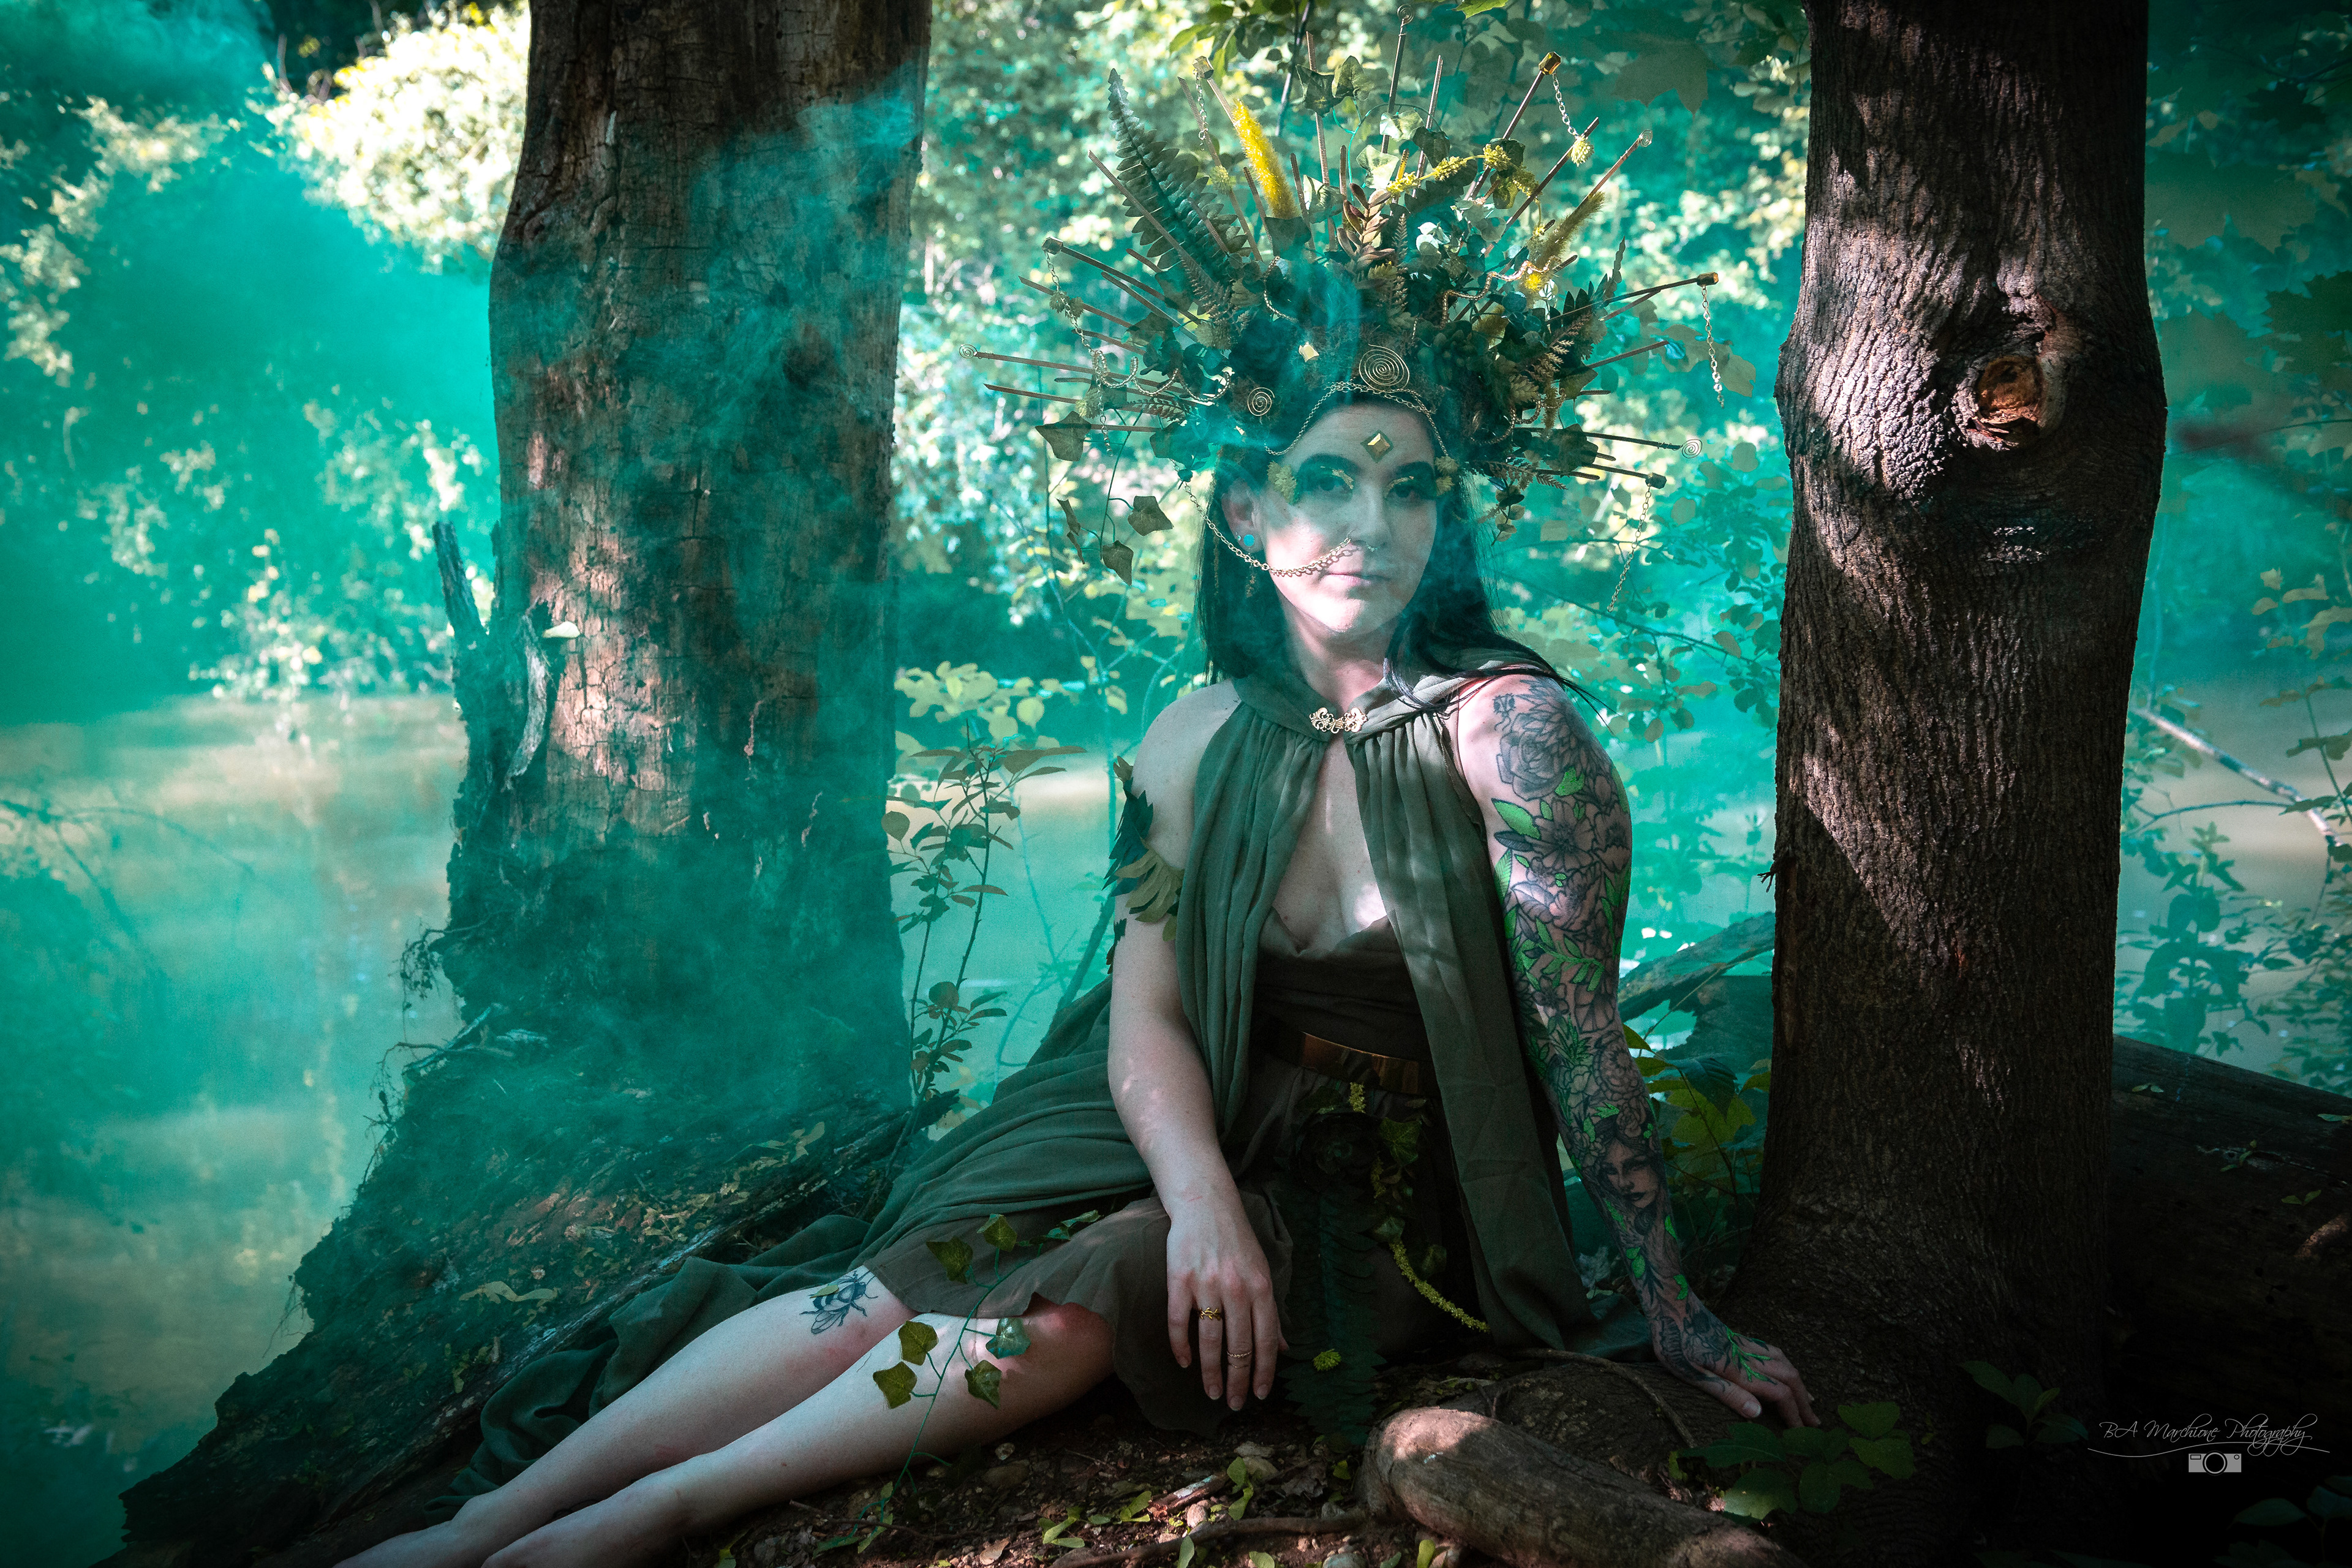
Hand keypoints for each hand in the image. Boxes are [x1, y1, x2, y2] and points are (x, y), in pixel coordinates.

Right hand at [1163, 1193, 1284, 1409]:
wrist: (1206, 1205)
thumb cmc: (1237, 1242)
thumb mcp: (1263, 1273)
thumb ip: (1271, 1312)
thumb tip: (1284, 1350)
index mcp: (1260, 1287)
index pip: (1266, 1340)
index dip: (1264, 1371)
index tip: (1260, 1395)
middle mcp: (1236, 1288)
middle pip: (1238, 1345)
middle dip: (1238, 1380)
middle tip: (1235, 1403)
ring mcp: (1206, 1284)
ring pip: (1209, 1340)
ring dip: (1210, 1372)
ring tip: (1212, 1392)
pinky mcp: (1178, 1279)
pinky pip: (1177, 1321)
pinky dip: (1180, 1346)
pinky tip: (1184, 1363)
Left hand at [1652, 1302, 1818, 1426]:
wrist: (1671, 1302)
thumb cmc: (1674, 1341)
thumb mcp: (1692, 1373)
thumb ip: (1727, 1393)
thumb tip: (1758, 1414)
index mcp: (1738, 1369)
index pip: (1779, 1394)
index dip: (1793, 1414)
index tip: (1803, 1433)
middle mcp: (1747, 1356)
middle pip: (1789, 1378)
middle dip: (1805, 1401)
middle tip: (1815, 1423)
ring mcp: (1744, 1344)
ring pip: (1784, 1362)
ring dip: (1799, 1383)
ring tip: (1808, 1399)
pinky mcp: (1737, 1337)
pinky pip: (1772, 1351)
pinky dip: (1786, 1365)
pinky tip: (1784, 1369)